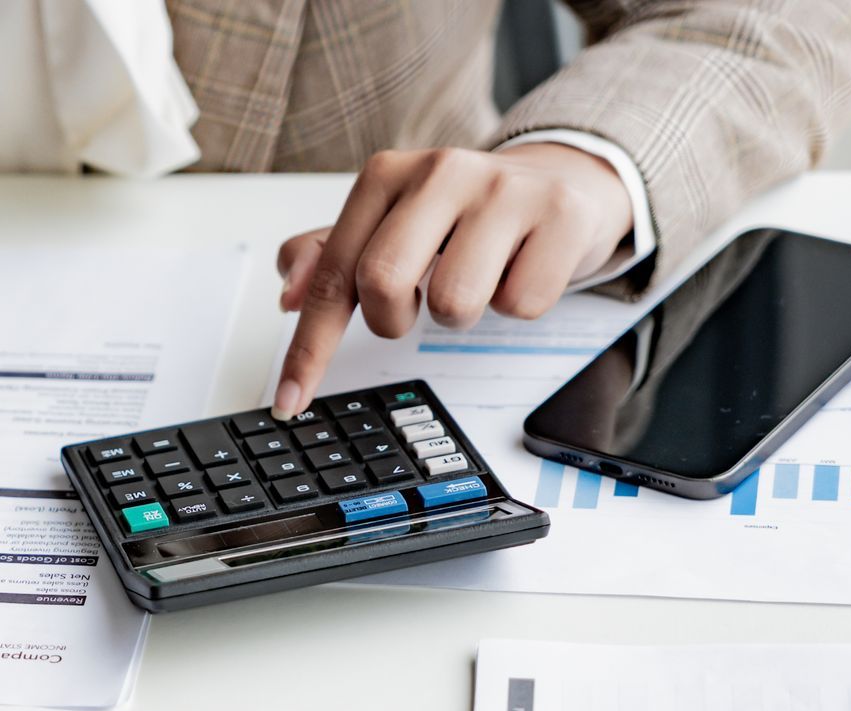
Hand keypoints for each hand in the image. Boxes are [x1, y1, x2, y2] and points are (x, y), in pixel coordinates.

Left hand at [271, 143, 633, 416]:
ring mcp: (503, 189)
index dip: (310, 346)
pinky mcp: (560, 214)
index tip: (291, 399)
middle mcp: (441, 171)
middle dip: (393, 320)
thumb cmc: (464, 216)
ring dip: (460, 315)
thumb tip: (289, 296)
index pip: (333, 273)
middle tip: (414, 309)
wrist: (562, 182)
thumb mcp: (391, 226)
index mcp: (387, 176)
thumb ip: (330, 257)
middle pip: (383, 282)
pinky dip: (516, 305)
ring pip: (455, 304)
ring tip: (476, 278)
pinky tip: (519, 268)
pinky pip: (519, 306)